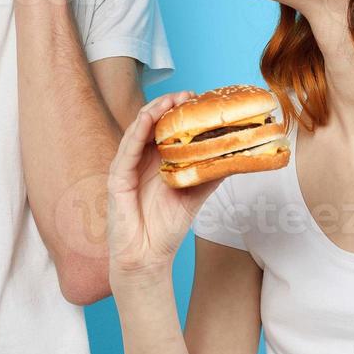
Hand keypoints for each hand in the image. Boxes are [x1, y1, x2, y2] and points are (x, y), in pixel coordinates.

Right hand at [106, 90, 222, 283]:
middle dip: (169, 105)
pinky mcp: (116, 178)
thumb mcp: (195, 194)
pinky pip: (125, 151)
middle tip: (188, 95)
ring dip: (152, 112)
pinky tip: (146, 120)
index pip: (166, 128)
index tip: (199, 98)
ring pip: (137, 131)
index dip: (180, 111)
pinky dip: (135, 133)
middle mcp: (141, 159)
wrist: (148, 258)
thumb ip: (210, 173)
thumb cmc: (167, 228)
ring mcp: (127, 167)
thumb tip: (236, 154)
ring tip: (170, 100)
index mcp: (157, 161)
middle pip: (152, 123)